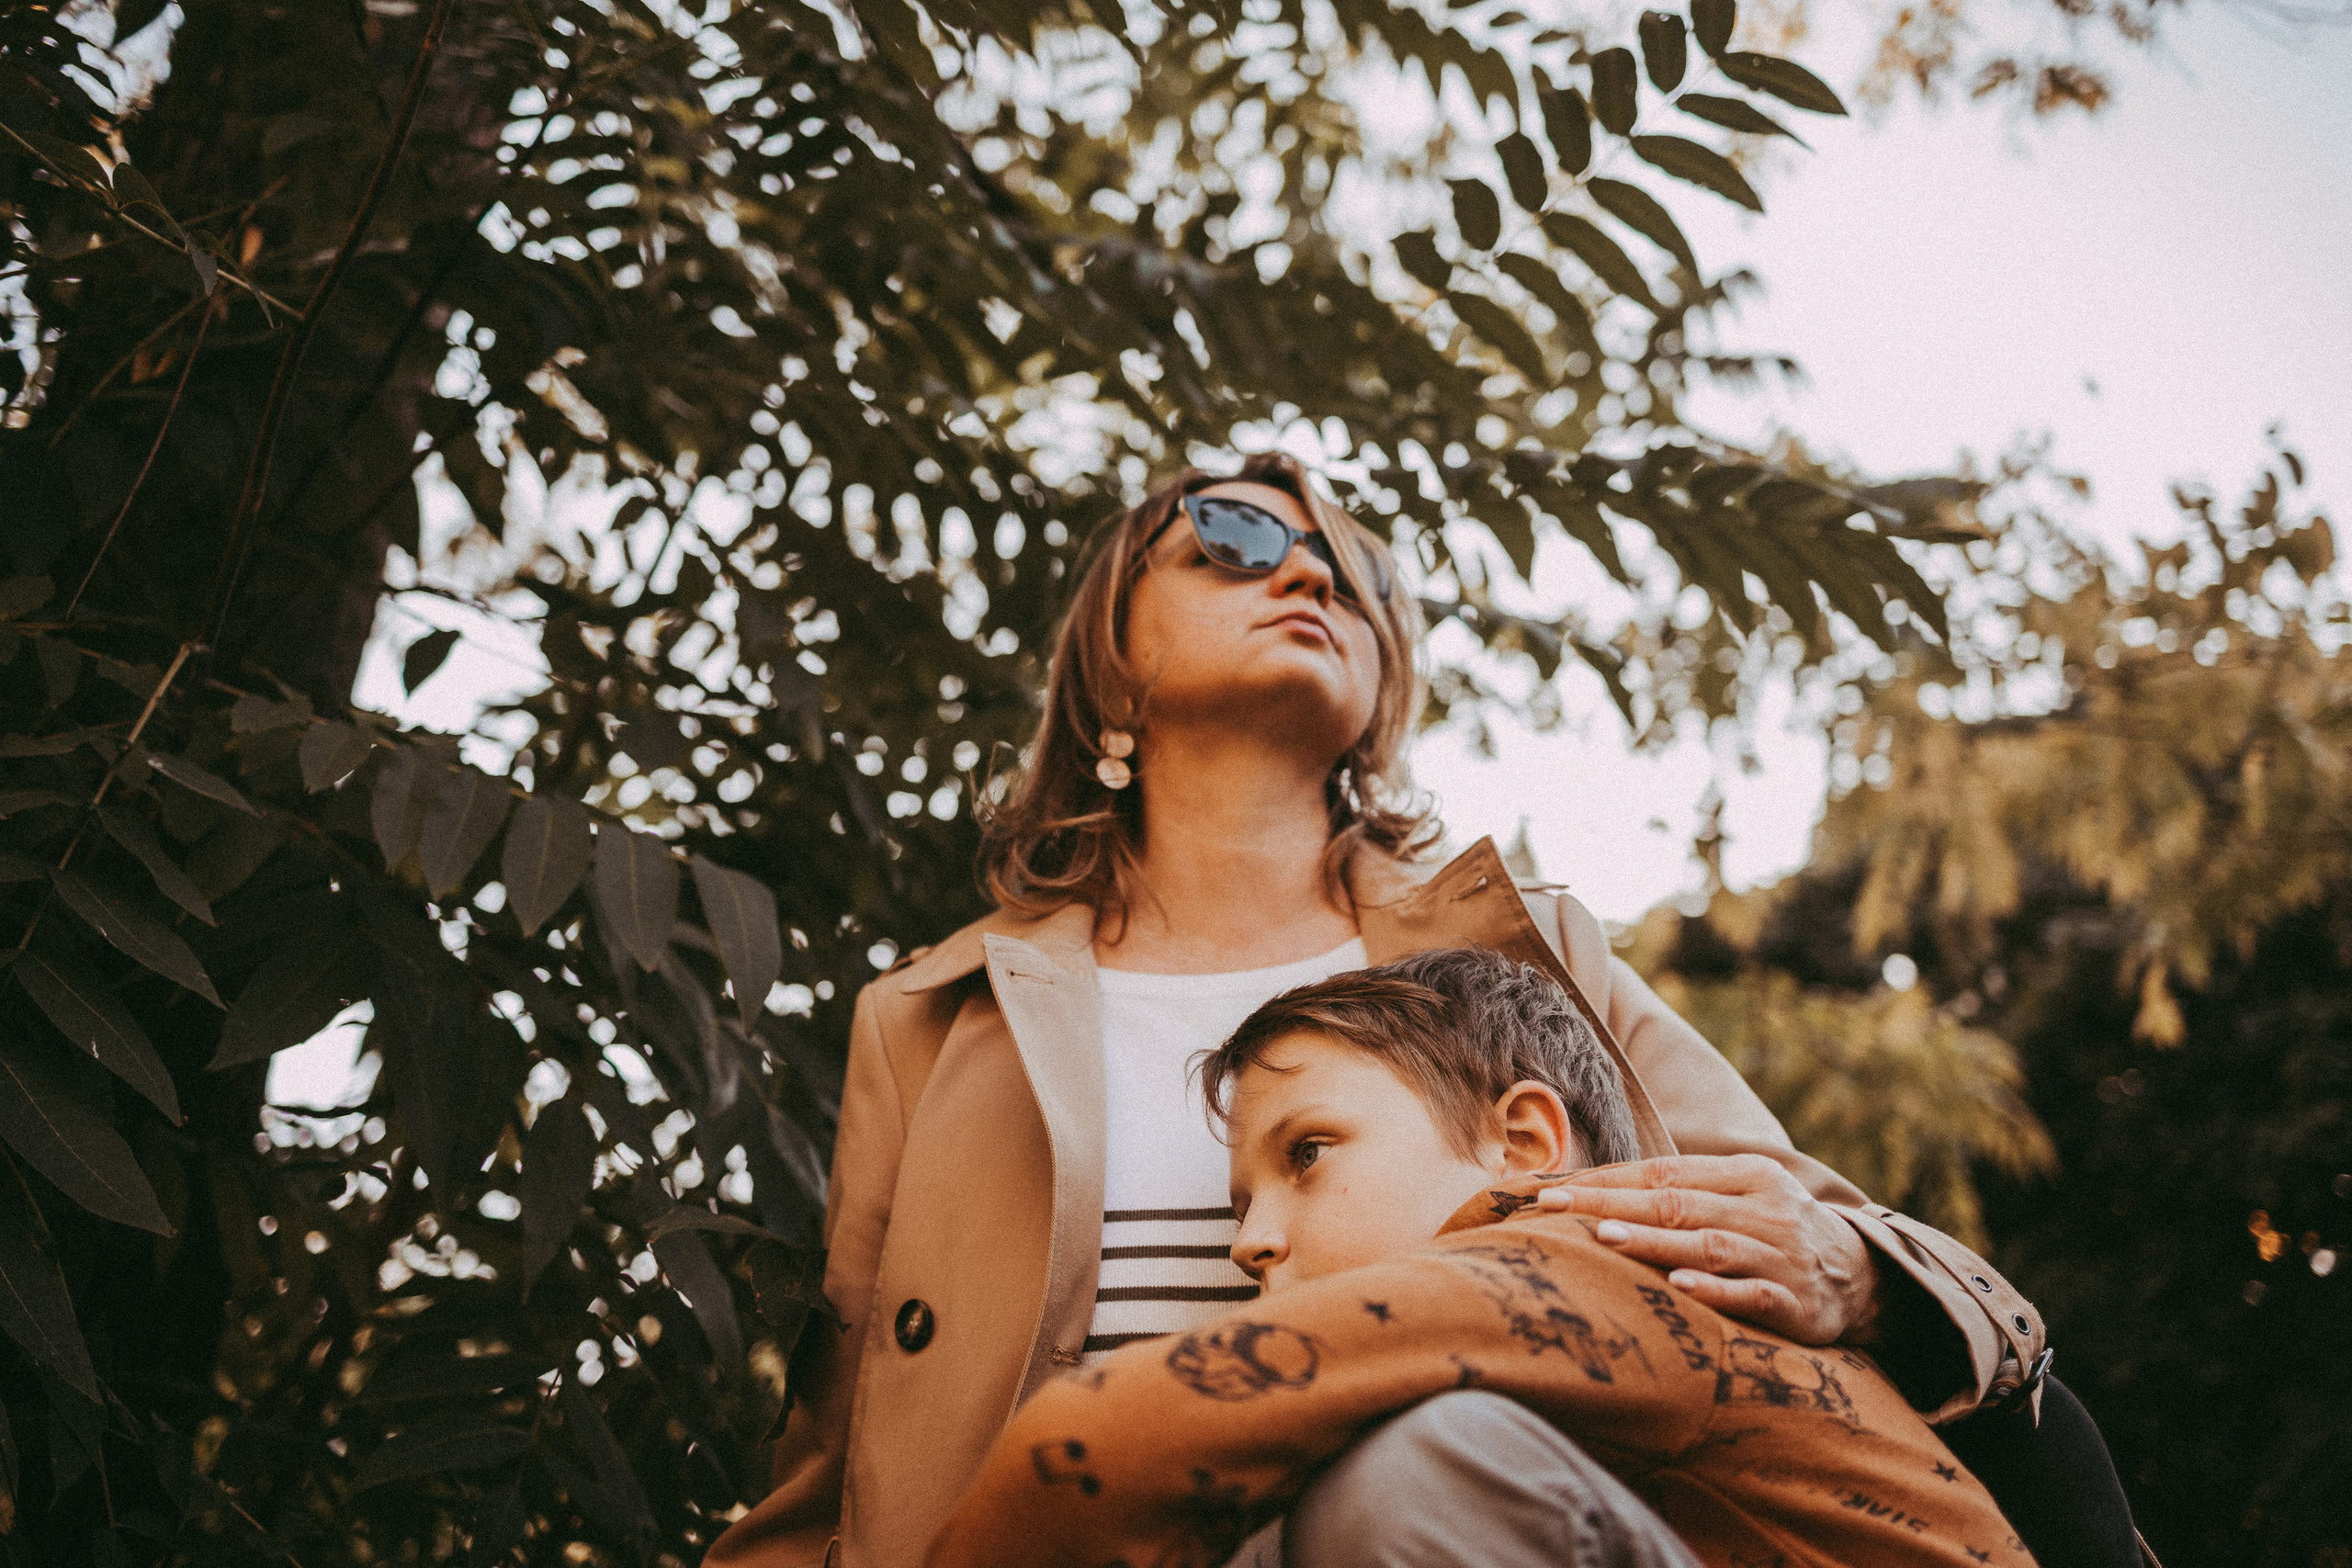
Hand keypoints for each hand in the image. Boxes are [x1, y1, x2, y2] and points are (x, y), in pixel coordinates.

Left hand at [1536, 1154, 1877, 1345]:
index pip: (1666, 1171)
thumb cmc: (1775, 1230)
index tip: (1553, 1187)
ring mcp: (1780, 1256)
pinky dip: (1715, 1289)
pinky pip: (1751, 1294)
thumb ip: (1685, 1190)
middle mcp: (1763, 1210)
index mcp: (1746, 1176)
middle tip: (1555, 1207)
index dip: (1609, 1179)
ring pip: (1708, 1244)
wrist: (1863, 1275)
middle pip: (1677, 1203)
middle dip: (1612, 1203)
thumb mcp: (1742, 1195)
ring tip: (1605, 1236)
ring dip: (1654, 1241)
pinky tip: (1679, 1284)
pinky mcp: (1795, 1303)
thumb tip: (1597, 1189)